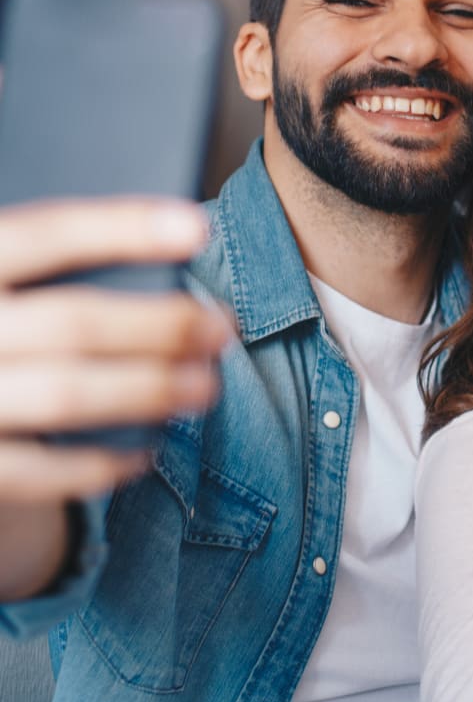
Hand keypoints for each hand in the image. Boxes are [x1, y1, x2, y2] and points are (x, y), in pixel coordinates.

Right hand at [0, 198, 229, 502]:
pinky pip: (38, 472)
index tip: (197, 229)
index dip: (123, 229)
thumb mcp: (6, 282)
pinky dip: (99, 463)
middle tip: (222, 329)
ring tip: (205, 387)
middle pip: (73, 323)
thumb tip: (163, 251)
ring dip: (149, 390)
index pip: (45, 235)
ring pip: (66, 394)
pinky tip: (145, 452)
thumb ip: (49, 270)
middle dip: (162, 326)